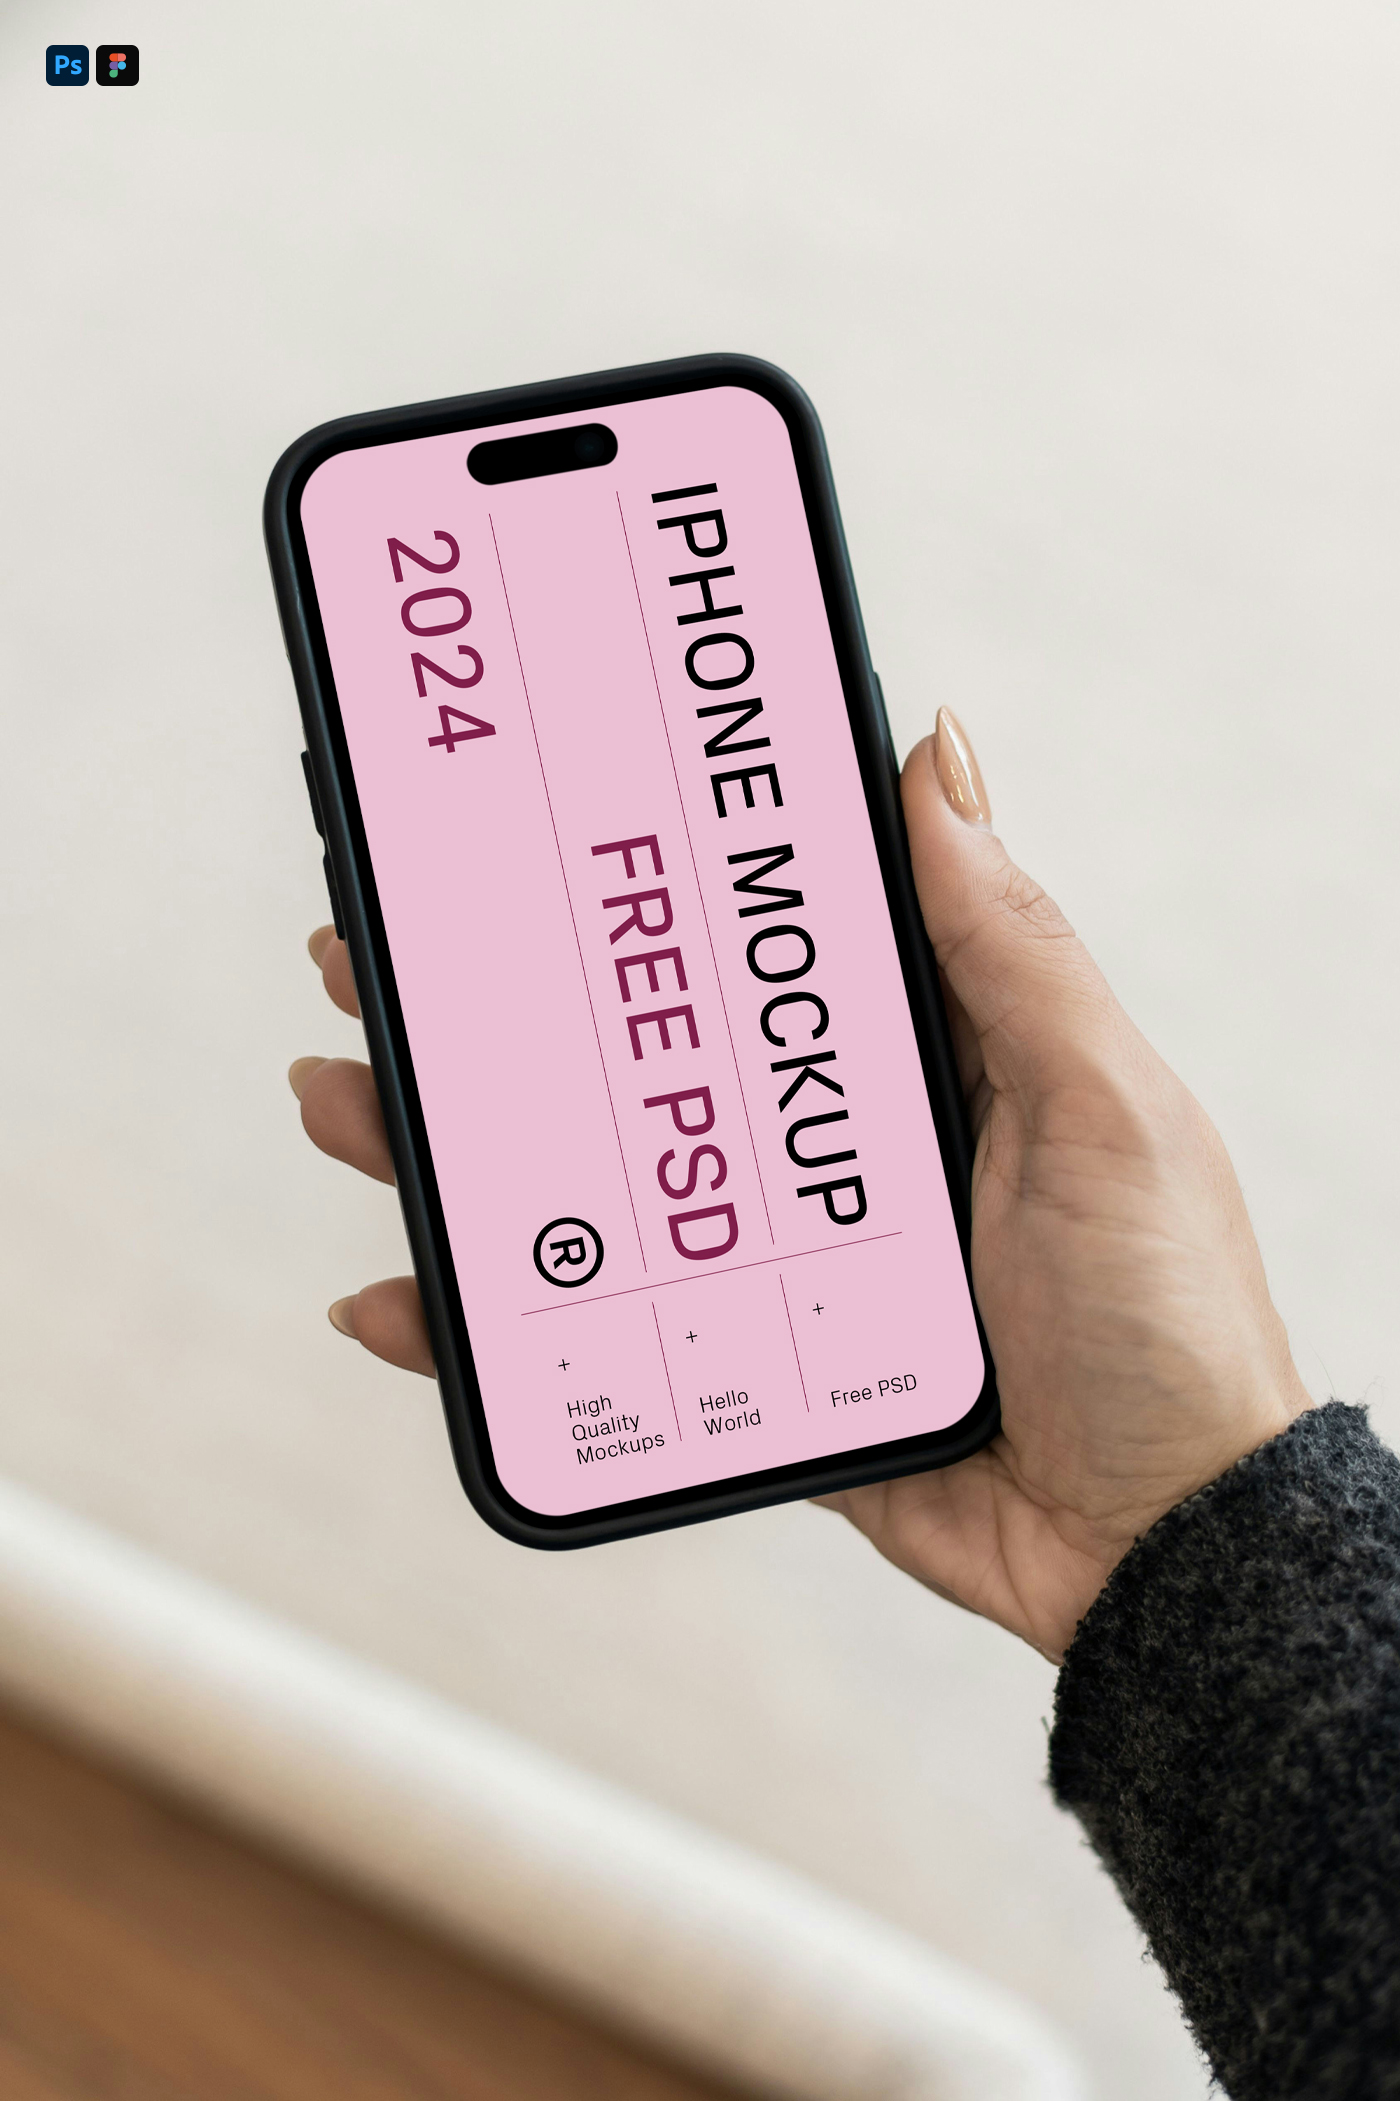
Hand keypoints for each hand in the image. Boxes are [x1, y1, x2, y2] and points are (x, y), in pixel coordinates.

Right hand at [289, 709, 1308, 1660]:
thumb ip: (1008, 944)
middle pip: (637, 1053)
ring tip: (347, 1094)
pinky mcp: (745, 1371)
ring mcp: (779, 1259)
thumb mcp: (1103, 1106)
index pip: (755, 938)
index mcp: (918, 1051)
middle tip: (382, 949)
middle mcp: (833, 1143)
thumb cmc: (1165, 1316)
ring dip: (460, 1145)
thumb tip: (932, 748)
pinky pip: (598, 1337)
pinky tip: (396, 1302)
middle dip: (504, 1003)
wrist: (1161, 1549)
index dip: (647, 876)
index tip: (539, 820)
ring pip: (591, 1184)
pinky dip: (492, 1328)